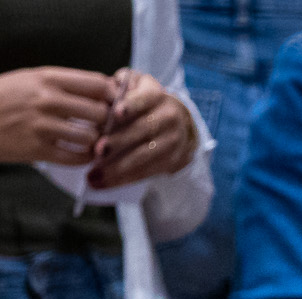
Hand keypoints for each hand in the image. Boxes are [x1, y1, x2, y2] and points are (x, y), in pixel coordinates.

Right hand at [0, 67, 116, 164]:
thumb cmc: (4, 97)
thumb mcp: (31, 79)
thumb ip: (65, 84)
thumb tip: (105, 90)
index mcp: (47, 78)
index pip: (98, 84)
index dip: (112, 96)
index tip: (113, 103)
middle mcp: (47, 100)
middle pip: (101, 113)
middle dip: (106, 122)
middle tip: (104, 127)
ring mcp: (42, 126)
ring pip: (92, 137)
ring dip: (96, 142)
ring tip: (91, 141)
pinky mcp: (38, 149)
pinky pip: (77, 158)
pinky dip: (85, 158)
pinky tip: (81, 153)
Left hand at [90, 72, 197, 188]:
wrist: (182, 123)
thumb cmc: (145, 102)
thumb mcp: (136, 85)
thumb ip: (117, 86)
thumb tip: (99, 97)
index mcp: (156, 96)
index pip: (144, 99)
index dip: (131, 106)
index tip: (115, 113)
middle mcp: (169, 118)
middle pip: (143, 131)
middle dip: (119, 142)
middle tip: (97, 151)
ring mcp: (173, 142)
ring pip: (144, 156)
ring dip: (118, 168)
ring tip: (94, 175)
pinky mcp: (172, 162)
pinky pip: (146, 173)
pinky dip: (124, 180)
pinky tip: (103, 183)